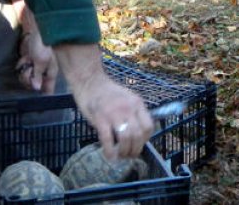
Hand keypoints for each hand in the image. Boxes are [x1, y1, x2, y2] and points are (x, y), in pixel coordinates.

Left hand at [13, 0, 57, 92]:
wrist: (38, 27)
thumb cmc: (43, 43)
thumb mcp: (40, 59)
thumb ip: (37, 75)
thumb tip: (37, 88)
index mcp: (51, 72)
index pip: (49, 89)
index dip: (43, 95)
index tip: (38, 102)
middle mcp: (44, 70)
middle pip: (33, 84)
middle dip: (28, 78)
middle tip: (29, 68)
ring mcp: (37, 65)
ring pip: (27, 76)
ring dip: (24, 69)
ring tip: (27, 60)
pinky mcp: (31, 59)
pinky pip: (23, 67)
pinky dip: (22, 63)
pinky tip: (25, 57)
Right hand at [56, 43, 153, 160]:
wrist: (90, 81)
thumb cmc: (107, 92)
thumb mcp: (127, 99)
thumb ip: (133, 113)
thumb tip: (136, 134)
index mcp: (137, 104)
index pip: (148, 126)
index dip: (145, 140)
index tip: (138, 145)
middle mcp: (129, 109)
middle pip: (138, 135)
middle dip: (135, 150)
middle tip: (129, 156)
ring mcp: (115, 113)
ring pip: (126, 138)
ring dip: (124, 152)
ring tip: (120, 157)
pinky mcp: (100, 118)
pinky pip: (108, 139)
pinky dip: (110, 151)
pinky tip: (109, 156)